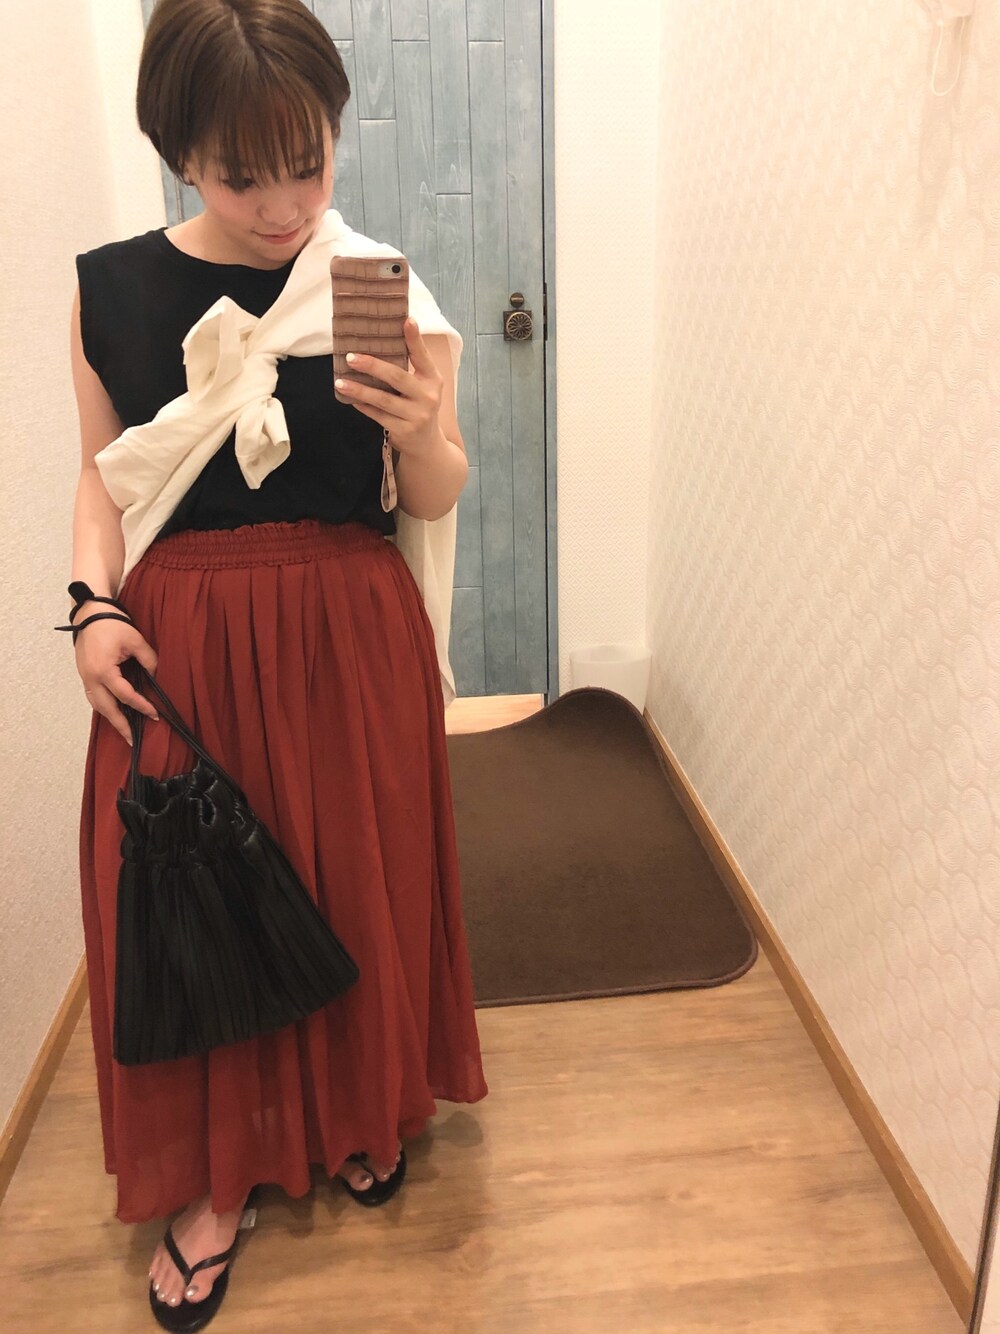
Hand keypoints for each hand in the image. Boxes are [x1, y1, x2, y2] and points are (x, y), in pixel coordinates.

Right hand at [75, 618, 159, 744]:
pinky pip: (94, 696)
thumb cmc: (112, 623)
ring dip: (111, 718)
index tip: (155, 715)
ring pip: (97, 705)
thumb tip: (156, 678)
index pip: (125, 696)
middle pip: (106, 709)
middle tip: (133, 740)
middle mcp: (91, 678)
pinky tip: (115, 712)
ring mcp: (84, 677)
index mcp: (103, 671)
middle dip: (120, 725)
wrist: (89, 611)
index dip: (142, 706)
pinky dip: (104, 707)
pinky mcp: (84, 674)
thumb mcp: (135, 641)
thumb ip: (149, 661)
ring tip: (125, 731)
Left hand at [334, 318, 445, 458]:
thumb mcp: (422, 385)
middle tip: (351, 357)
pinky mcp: (404, 430)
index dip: (414, 338)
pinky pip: (377, 415)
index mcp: (432, 379)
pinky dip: (362, 406)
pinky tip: (349, 398)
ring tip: (340, 382)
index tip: (406, 320)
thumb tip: (381, 340)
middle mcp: (428, 397)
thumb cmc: (419, 405)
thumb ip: (410, 366)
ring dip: (359, 390)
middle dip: (372, 365)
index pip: (422, 356)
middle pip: (397, 377)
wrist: (427, 443)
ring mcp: (416, 415)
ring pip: (383, 399)